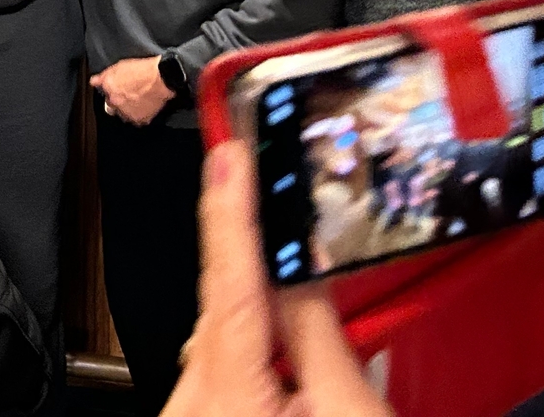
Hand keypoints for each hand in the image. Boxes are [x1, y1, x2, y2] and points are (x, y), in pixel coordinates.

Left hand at [91, 57, 173, 126]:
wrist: (163, 78)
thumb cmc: (143, 69)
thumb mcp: (120, 66)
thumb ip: (104, 75)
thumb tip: (93, 81)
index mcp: (109, 88)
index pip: (104, 94)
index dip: (111, 91)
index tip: (119, 89)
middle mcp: (115, 102)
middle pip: (111, 106)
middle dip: (117, 102)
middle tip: (129, 95)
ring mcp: (127, 112)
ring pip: (123, 114)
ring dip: (127, 109)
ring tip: (138, 100)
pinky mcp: (140, 119)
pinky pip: (136, 119)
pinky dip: (139, 114)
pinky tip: (144, 105)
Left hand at [162, 140, 392, 416]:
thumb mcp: (352, 411)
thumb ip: (317, 331)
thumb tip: (297, 268)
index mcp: (225, 392)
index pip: (227, 278)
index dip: (229, 208)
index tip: (225, 151)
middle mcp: (191, 403)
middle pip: (229, 312)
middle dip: (265, 276)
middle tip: (284, 210)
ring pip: (232, 345)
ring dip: (272, 328)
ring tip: (316, 337)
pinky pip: (232, 377)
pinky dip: (266, 361)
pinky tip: (301, 367)